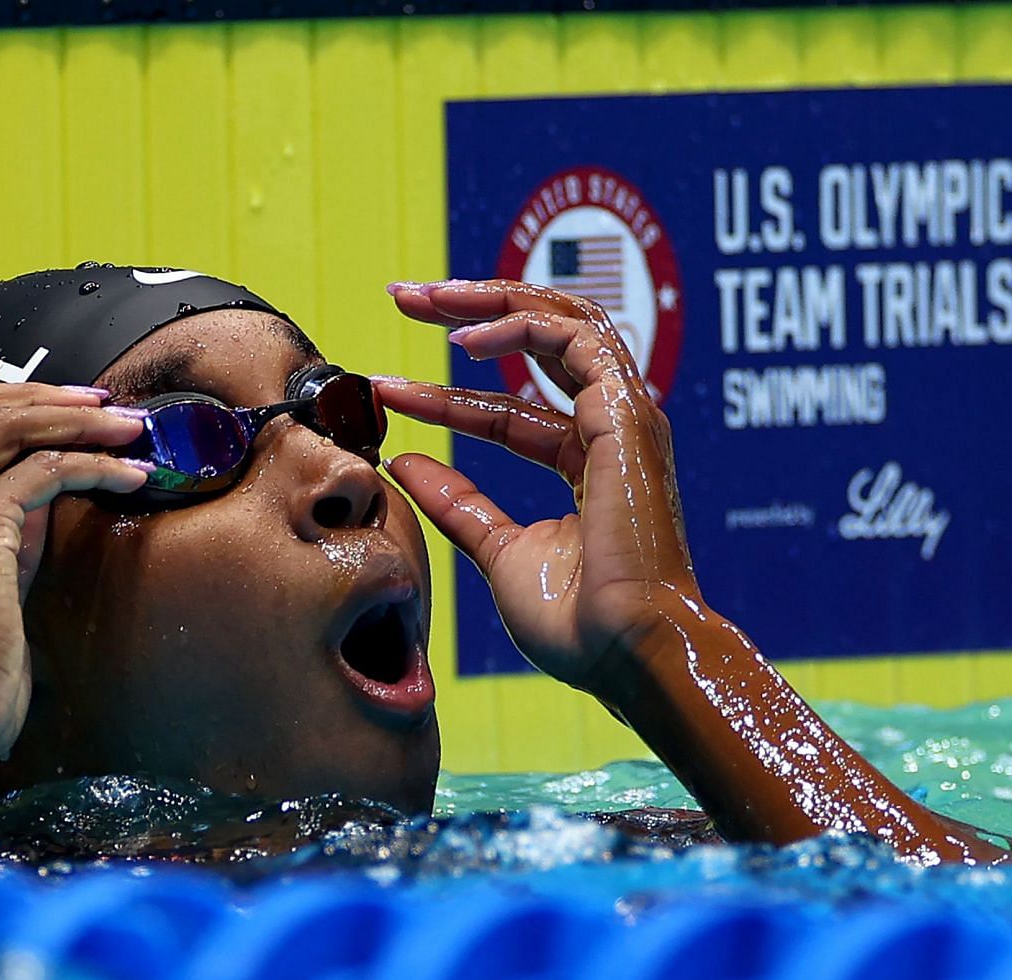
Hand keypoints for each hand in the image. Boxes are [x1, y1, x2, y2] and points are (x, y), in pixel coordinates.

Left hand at [377, 280, 697, 698]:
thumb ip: (457, 503)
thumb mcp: (498, 550)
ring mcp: (625, 417)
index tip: (383, 389)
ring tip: (422, 299)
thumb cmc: (576, 621)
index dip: (444, 396)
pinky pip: (574, 340)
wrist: (623, 650)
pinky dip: (518, 327)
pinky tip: (462, 342)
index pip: (508, 410)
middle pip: (542, 341)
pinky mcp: (627, 413)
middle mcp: (611, 430)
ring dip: (489, 300)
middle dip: (471, 309)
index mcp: (588, 463)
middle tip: (404, 296)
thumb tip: (405, 462)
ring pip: (562, 321)